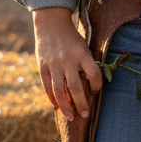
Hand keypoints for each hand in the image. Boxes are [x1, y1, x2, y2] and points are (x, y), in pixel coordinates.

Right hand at [33, 6, 103, 121]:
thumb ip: (87, 64)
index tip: (95, 90)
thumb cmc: (72, 38)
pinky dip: (52, 98)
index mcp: (82, 54)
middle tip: (86, 115)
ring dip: (65, 106)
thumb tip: (91, 86)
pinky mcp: (43, 67)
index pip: (94, 74)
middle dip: (81, 103)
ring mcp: (54, 64)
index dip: (97, 85)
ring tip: (71, 117)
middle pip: (75, 87)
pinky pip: (47, 87)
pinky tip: (57, 106)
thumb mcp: (83, 47)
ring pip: (59, 90)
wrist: (51, 24)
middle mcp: (67, 60)